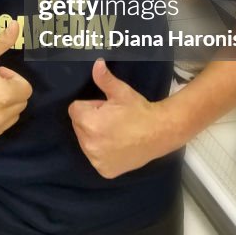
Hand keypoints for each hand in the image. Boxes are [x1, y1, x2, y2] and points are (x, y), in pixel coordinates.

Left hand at [68, 60, 171, 178]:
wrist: (160, 132)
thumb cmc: (139, 110)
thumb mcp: (121, 92)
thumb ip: (104, 79)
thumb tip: (96, 63)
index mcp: (89, 123)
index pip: (75, 109)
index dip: (90, 106)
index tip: (106, 108)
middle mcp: (89, 144)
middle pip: (78, 126)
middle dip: (90, 120)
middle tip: (112, 119)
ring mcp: (96, 160)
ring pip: (85, 142)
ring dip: (95, 136)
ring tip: (116, 133)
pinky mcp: (104, 171)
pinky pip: (95, 158)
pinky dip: (103, 153)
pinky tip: (117, 146)